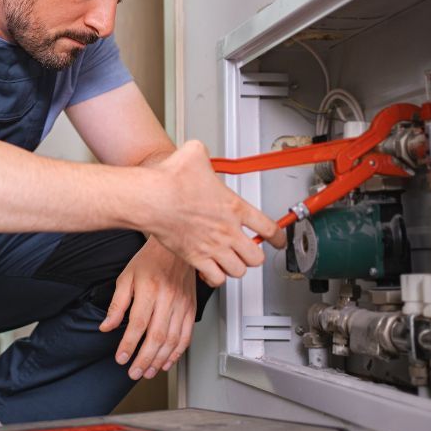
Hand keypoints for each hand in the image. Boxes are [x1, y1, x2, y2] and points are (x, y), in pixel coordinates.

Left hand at [99, 238, 195, 379]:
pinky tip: (167, 361)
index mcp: (149, 290)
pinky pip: (187, 335)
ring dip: (160, 360)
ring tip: (148, 371)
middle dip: (144, 359)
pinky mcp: (191, 308)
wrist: (174, 248)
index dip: (129, 345)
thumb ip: (117, 304)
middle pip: (157, 336)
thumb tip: (107, 326)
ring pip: (173, 340)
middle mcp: (168, 299)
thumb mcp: (126, 277)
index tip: (121, 358)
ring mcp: (182, 305)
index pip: (138, 324)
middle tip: (134, 372)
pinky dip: (178, 352)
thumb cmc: (150, 260)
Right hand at [146, 140, 285, 286]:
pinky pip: (216, 279)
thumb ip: (202, 153)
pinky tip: (211, 271)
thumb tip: (197, 150)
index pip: (268, 228)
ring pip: (239, 271)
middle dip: (255, 255)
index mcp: (233, 207)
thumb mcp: (193, 153)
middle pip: (256, 256)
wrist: (152, 199)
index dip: (279, 237)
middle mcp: (227, 231)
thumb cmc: (170, 180)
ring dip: (236, 267)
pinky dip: (215, 278)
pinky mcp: (195, 258)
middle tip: (250, 250)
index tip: (278, 240)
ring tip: (232, 262)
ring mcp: (212, 247)